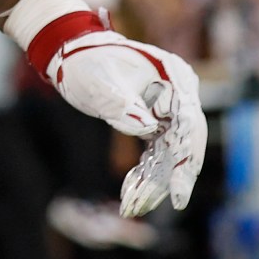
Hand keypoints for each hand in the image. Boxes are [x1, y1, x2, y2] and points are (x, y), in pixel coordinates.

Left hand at [6, 0, 205, 216]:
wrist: (71, 54)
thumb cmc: (84, 62)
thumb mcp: (99, 82)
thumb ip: (123, 103)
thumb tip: (147, 129)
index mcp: (174, 76)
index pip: (188, 124)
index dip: (184, 161)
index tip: (178, 194)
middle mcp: (178, 94)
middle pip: (183, 145)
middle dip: (167, 180)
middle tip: (144, 204)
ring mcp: (168, 110)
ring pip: (169, 156)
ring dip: (151, 183)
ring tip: (130, 205)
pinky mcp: (155, 124)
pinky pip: (156, 156)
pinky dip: (143, 175)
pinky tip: (128, 193)